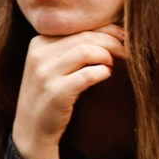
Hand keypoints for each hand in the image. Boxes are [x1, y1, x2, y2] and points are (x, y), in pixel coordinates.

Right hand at [12, 24, 127, 158]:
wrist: (32, 130)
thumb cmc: (51, 95)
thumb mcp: (54, 66)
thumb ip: (74, 47)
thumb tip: (112, 31)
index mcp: (39, 43)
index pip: (79, 27)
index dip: (107, 30)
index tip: (123, 37)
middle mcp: (39, 54)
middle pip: (86, 36)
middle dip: (112, 42)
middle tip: (126, 52)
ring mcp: (44, 74)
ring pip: (87, 51)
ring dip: (107, 57)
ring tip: (111, 66)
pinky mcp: (55, 93)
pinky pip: (87, 74)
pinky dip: (102, 72)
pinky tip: (106, 76)